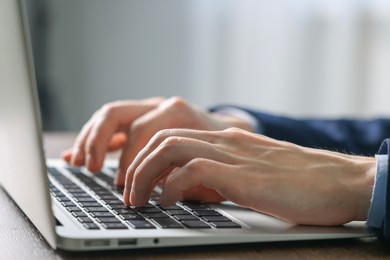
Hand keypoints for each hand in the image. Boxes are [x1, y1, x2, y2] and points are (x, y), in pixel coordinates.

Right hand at [62, 97, 252, 185]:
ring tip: (77, 162)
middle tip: (90, 167)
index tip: (125, 185)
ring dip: (89, 138)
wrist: (227, 130)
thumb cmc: (219, 147)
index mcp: (175, 111)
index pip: (140, 131)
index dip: (129, 160)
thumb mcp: (209, 160)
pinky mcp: (140, 119)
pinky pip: (111, 126)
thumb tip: (158, 189)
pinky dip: (93, 139)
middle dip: (98, 141)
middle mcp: (157, 105)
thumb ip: (184, 172)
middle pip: (116, 113)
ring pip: (109, 116)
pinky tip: (76, 155)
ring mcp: (147, 109)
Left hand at [124, 127, 375, 225]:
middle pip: (163, 138)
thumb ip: (224, 172)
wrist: (339, 181)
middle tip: (128, 192)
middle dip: (136, 164)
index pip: (172, 135)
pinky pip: (194, 170)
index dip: (146, 157)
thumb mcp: (252, 172)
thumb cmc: (299, 183)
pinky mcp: (243, 175)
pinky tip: (166, 203)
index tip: (137, 181)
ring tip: (138, 199)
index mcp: (226, 140)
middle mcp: (225, 141)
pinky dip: (171, 186)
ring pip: (170, 148)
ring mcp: (233, 155)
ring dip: (145, 174)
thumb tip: (192, 186)